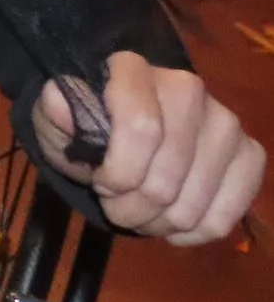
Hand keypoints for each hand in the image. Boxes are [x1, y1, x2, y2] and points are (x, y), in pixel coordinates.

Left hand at [33, 51, 264, 242]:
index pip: (141, 129)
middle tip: (115, 207)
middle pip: (166, 178)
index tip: (99, 183)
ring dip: (159, 224)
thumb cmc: (84, 126)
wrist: (124, 127)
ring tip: (139, 215)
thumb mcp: (53, 121)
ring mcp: (225, 122)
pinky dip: (195, 232)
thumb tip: (59, 102)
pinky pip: (227, 214)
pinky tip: (171, 226)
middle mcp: (187, 88)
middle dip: (132, 208)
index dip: (117, 172)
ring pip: (194, 203)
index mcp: (132, 69)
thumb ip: (54, 115)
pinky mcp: (249, 154)